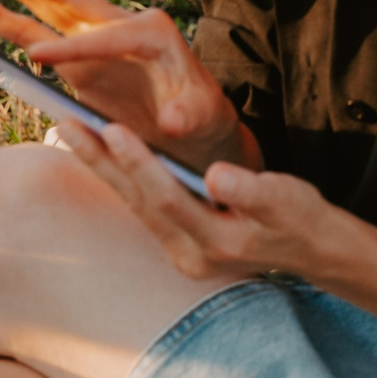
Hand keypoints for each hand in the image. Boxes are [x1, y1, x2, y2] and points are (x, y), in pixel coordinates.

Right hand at [0, 0, 253, 172]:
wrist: (197, 128)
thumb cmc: (205, 119)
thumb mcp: (205, 117)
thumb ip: (189, 114)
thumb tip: (172, 119)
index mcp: (152, 33)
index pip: (105, 38)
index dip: (71, 48)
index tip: (37, 57)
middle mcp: (119, 25)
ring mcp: (94, 38)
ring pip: (47, 4)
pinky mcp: (77, 56)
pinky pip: (33, 33)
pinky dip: (5, 19)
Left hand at [59, 117, 348, 281]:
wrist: (310, 250)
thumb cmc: (299, 217)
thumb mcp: (286, 199)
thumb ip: (252, 190)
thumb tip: (217, 176)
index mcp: (219, 243)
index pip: (169, 198)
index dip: (140, 163)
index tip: (112, 128)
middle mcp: (192, 255)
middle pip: (139, 202)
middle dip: (101, 161)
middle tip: (66, 121)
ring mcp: (181, 254)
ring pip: (133, 203)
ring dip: (101, 166)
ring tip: (70, 128)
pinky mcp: (176, 244)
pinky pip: (140, 206)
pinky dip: (117, 176)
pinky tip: (95, 150)